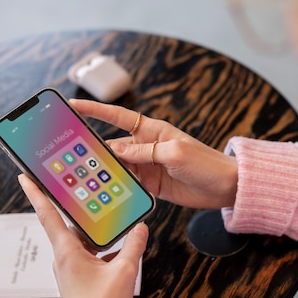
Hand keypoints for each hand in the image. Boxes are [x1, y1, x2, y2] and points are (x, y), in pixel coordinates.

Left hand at [18, 174, 148, 297]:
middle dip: (75, 208)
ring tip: (107, 219)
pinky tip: (116, 247)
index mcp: (67, 251)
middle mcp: (63, 257)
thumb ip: (133, 246)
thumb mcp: (123, 272)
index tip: (25, 177)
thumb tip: (140, 228)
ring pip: (79, 240)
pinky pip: (86, 254)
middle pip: (67, 224)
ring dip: (92, 231)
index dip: (36, 194)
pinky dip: (99, 247)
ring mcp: (69, 268)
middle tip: (79, 187)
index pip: (48, 215)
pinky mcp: (76, 277)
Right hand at [71, 99, 238, 208]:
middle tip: (72, 154)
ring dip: (106, 172)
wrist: (225, 188)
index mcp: (152, 131)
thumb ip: (145, 152)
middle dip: (94, 149)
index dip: (95, 110)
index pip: (117, 116)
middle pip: (113, 145)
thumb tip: (117, 150)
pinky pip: (128, 184)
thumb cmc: (206, 163)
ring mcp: (147, 166)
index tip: (73, 105)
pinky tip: (107, 193)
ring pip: (118, 167)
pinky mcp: (150, 185)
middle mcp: (146, 147)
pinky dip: (118, 188)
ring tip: (87, 178)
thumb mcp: (175, 153)